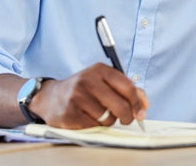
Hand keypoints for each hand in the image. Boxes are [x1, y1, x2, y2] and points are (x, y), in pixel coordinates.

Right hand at [30, 63, 148, 128]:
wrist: (51, 97)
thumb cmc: (84, 90)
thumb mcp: (103, 82)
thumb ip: (126, 89)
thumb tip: (144, 104)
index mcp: (100, 70)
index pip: (128, 87)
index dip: (138, 103)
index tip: (141, 112)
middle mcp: (87, 80)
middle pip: (120, 105)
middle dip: (127, 116)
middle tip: (126, 119)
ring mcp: (77, 96)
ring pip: (108, 118)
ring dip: (108, 121)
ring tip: (100, 115)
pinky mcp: (69, 113)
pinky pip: (94, 125)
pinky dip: (95, 125)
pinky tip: (88, 118)